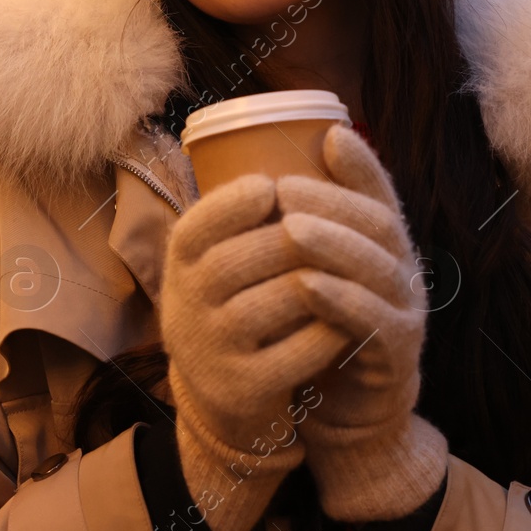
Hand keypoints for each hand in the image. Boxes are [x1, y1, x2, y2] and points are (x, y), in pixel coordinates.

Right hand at [160, 171, 350, 530]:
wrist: (224, 396)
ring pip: (273, 304)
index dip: (232, 203)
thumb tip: (328, 134)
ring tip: (350, 268)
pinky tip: (348, 318)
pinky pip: (294, 354)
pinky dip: (326, 333)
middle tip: (331, 229)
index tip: (272, 187)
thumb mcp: (222, 255)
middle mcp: (186, 305)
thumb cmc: (237, 300)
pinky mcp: (243, 389)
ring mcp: (212, 349)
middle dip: (293, 239)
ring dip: (317, 282)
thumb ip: (250, 208)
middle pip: (241, 260)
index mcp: (180, 263)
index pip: (196, 225)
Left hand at [276, 123, 449, 522]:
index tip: (330, 137)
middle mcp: (403, 271)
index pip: (380, 195)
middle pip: (378, 224)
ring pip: (378, 268)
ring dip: (333, 245)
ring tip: (290, 229)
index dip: (361, 164)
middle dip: (332, 202)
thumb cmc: (321, 331)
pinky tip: (308, 287)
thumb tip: (259, 173)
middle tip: (284, 190)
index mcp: (385, 246)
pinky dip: (343, 301)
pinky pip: (375, 322)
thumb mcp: (312, 273)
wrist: (345, 412)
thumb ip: (302, 230)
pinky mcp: (397, 355)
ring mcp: (407, 313)